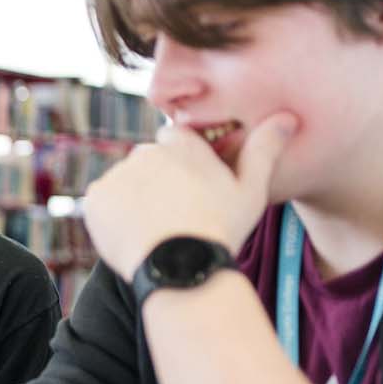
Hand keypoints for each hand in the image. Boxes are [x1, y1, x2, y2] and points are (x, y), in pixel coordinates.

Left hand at [83, 113, 296, 280]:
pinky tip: (134, 233)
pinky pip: (102, 201)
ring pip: (124, 181)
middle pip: (147, 162)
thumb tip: (287, 117)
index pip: (174, 140)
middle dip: (156, 181)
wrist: (182, 265)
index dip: (181, 164)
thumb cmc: (222, 228)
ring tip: (155, 229)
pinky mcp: (95, 197)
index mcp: (180, 144)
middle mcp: (145, 151)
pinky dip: (112, 214)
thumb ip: (264, 150)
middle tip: (174, 214)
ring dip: (134, 198)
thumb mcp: (251, 190)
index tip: (189, 189)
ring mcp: (117, 174)